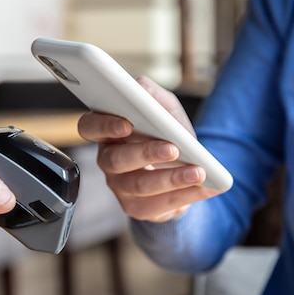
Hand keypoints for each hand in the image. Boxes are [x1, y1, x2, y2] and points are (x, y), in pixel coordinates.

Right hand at [77, 76, 219, 221]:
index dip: (104, 126)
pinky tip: (204, 188)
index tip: (127, 124)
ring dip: (171, 178)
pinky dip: (185, 196)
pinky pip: (157, 206)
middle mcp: (108, 160)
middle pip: (115, 160)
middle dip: (145, 153)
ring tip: (198, 171)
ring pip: (138, 185)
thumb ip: (152, 95)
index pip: (89, 127)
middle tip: (173, 149)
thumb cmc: (166, 134)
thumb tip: (140, 86)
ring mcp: (119, 187)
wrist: (181, 169)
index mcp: (107, 132)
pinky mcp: (136, 208)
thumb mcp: (164, 109)